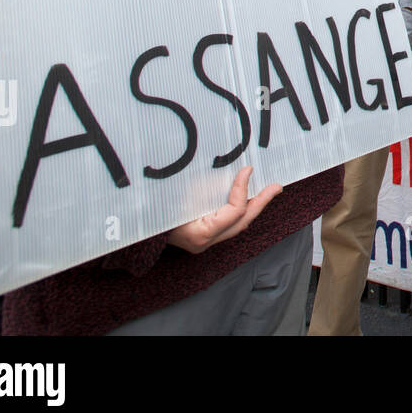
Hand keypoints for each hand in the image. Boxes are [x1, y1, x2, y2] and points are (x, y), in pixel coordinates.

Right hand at [165, 166, 281, 254]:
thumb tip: (237, 169)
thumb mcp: (178, 194)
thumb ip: (207, 186)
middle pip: (242, 222)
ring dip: (254, 206)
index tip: (248, 169)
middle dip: (262, 202)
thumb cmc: (154, 210)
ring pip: (238, 225)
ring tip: (268, 191)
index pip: (234, 212)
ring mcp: (206, 243)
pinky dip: (240, 209)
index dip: (243, 190)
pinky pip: (229, 224)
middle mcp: (206, 243)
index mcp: (200, 235)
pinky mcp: (204, 238)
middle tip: (277, 186)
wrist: (134, 229)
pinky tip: (248, 197)